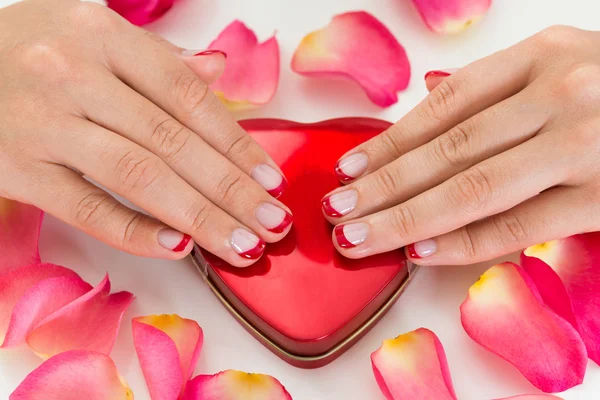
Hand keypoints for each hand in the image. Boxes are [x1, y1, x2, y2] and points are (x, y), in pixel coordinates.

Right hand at [0, 0, 291, 265]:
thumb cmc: (29, 52)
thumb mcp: (91, 35)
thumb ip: (157, 60)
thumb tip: (216, 74)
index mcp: (103, 36)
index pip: (188, 97)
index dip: (236, 143)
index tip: (272, 181)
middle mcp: (74, 74)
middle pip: (173, 141)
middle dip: (231, 190)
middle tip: (273, 224)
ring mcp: (43, 123)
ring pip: (138, 175)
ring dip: (199, 216)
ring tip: (244, 244)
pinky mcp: (16, 168)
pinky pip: (86, 207)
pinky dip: (135, 231)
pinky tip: (180, 249)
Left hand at [323, 25, 599, 264]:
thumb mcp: (566, 62)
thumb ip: (499, 87)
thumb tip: (427, 102)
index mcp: (542, 56)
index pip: (443, 107)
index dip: (390, 141)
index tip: (350, 169)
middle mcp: (559, 95)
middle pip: (447, 150)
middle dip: (384, 187)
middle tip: (336, 210)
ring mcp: (584, 147)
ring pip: (473, 189)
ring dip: (407, 218)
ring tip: (359, 236)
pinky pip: (519, 226)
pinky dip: (465, 242)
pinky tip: (421, 253)